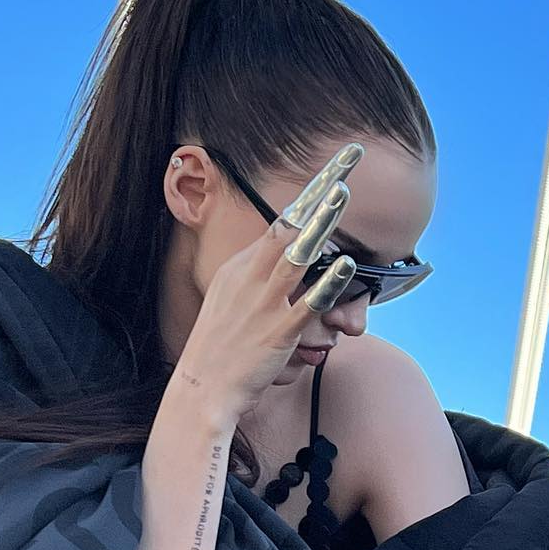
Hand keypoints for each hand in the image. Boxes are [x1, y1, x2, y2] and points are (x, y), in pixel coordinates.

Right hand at [172, 142, 365, 427]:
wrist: (201, 389)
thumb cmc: (220, 349)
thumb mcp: (231, 301)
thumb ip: (258, 280)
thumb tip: (287, 265)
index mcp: (240, 267)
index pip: (278, 222)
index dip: (306, 195)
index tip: (331, 170)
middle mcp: (250, 277)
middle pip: (288, 224)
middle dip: (318, 191)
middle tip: (345, 161)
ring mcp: (264, 302)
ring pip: (297, 254)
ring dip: (321, 222)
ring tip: (343, 194)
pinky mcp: (277, 332)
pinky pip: (307, 303)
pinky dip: (328, 282)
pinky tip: (347, 265)